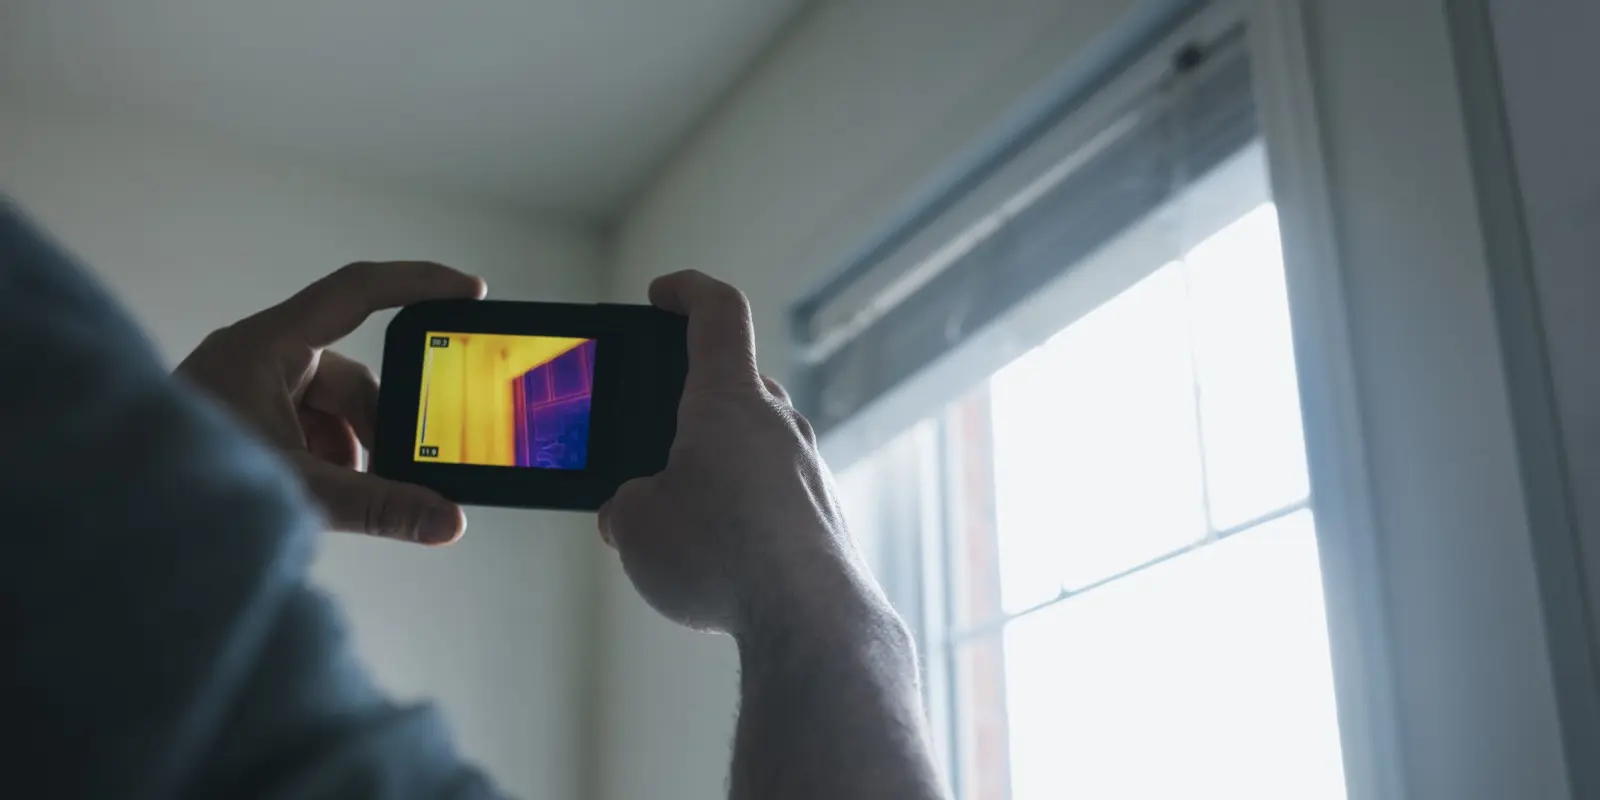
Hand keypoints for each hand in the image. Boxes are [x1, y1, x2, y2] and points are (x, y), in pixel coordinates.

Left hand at [177, 261, 485, 544]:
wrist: (106, 510)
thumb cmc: (180, 483)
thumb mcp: (298, 490)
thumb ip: (380, 506)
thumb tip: (448, 520)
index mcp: (266, 347)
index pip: (358, 293)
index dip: (419, 284)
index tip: (470, 293)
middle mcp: (257, 359)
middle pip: (351, 377)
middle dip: (379, 429)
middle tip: (404, 470)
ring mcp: (246, 391)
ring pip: (330, 412)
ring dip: (350, 456)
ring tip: (342, 500)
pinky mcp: (240, 422)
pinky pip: (304, 431)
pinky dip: (323, 465)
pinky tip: (317, 502)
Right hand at [599, 271, 888, 636]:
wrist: (809, 621)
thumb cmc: (721, 558)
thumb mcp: (636, 526)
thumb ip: (625, 504)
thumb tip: (634, 512)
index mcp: (728, 398)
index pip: (716, 312)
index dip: (686, 291)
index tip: (661, 295)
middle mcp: (777, 421)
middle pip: (733, 383)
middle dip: (688, 401)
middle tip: (649, 435)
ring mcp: (806, 467)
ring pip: (753, 441)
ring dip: (715, 460)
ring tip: (674, 512)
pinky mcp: (821, 512)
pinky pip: (773, 488)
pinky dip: (741, 502)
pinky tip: (716, 552)